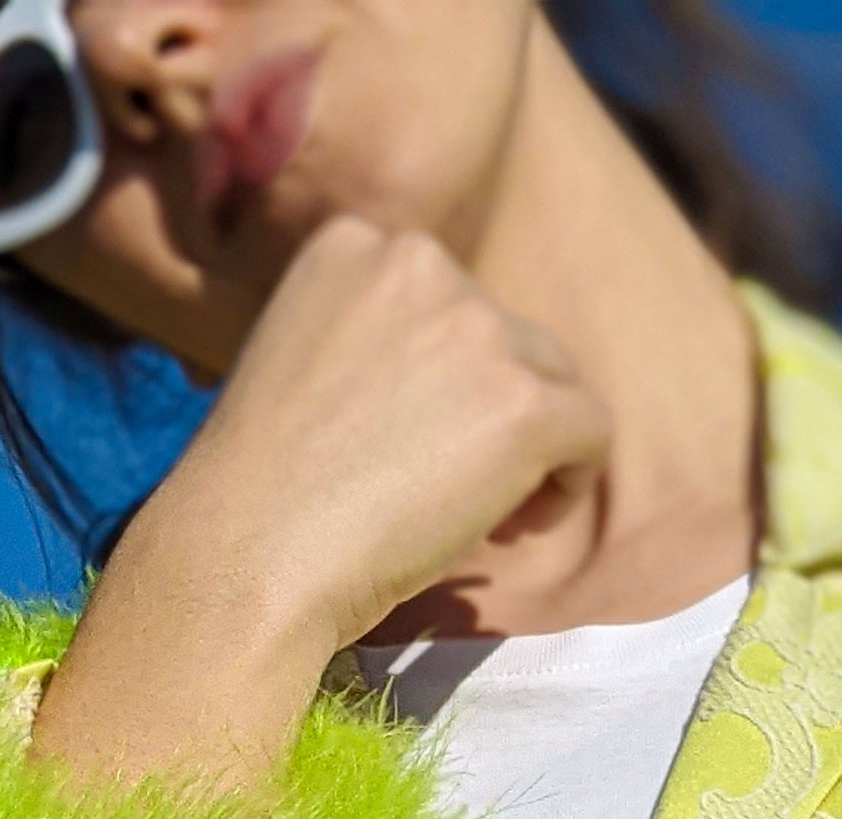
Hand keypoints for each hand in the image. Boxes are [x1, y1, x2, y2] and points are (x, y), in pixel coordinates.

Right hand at [30, 217, 610, 791]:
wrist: (250, 551)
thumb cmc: (259, 493)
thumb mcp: (297, 368)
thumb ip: (369, 345)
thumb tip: (446, 389)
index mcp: (352, 244)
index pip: (444, 297)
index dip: (448, 375)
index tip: (418, 440)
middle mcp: (419, 263)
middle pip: (506, 335)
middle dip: (492, 413)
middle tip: (452, 492)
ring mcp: (476, 327)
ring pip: (555, 381)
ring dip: (534, 450)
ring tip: (488, 518)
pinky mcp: (522, 402)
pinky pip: (591, 431)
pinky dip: (570, 482)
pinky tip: (516, 528)